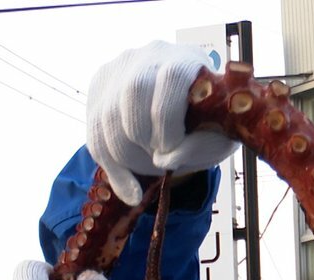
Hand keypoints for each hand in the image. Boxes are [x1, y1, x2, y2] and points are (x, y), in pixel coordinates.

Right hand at [86, 40, 238, 204]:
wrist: (187, 116)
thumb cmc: (208, 125)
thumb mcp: (219, 136)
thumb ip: (202, 144)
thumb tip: (166, 158)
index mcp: (185, 58)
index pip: (169, 78)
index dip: (167, 118)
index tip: (172, 149)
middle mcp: (148, 56)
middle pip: (132, 91)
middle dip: (143, 137)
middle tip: (159, 160)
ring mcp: (118, 69)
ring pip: (107, 114)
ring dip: (126, 154)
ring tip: (148, 170)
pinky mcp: (99, 89)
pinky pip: (94, 131)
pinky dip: (111, 167)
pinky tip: (130, 190)